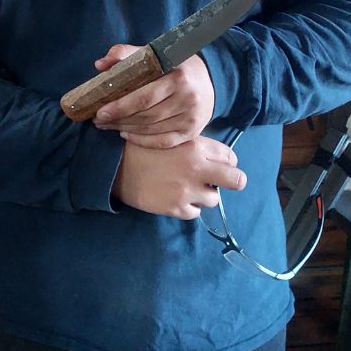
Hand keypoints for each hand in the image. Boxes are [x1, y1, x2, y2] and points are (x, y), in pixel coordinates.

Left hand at [91, 48, 214, 148]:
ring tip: (108, 125)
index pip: (144, 97)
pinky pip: (163, 142)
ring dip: (126, 129)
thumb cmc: (174, 66)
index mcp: (178, 77)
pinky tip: (126, 134)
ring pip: (152, 129)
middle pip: (147, 116)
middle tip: (98, 120)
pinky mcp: (192, 132)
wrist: (210, 79)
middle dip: (118, 119)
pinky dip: (142, 141)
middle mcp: (189, 99)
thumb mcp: (154, 54)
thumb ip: (125, 54)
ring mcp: (192, 118)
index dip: (120, 107)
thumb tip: (100, 65)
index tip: (99, 111)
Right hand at [112, 136, 245, 219]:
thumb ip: (194, 146)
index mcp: (196, 146)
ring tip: (186, 189)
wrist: (114, 166)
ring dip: (203, 195)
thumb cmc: (141, 147)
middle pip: (237, 180)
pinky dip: (187, 207)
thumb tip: (214, 159)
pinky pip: (195, 213)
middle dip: (230, 181)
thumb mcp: (170, 137)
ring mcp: (187, 191)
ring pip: (214, 199)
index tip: (214, 165)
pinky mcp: (176, 208)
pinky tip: (174, 198)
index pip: (230, 157)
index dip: (224, 162)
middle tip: (215, 182)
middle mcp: (196, 168)